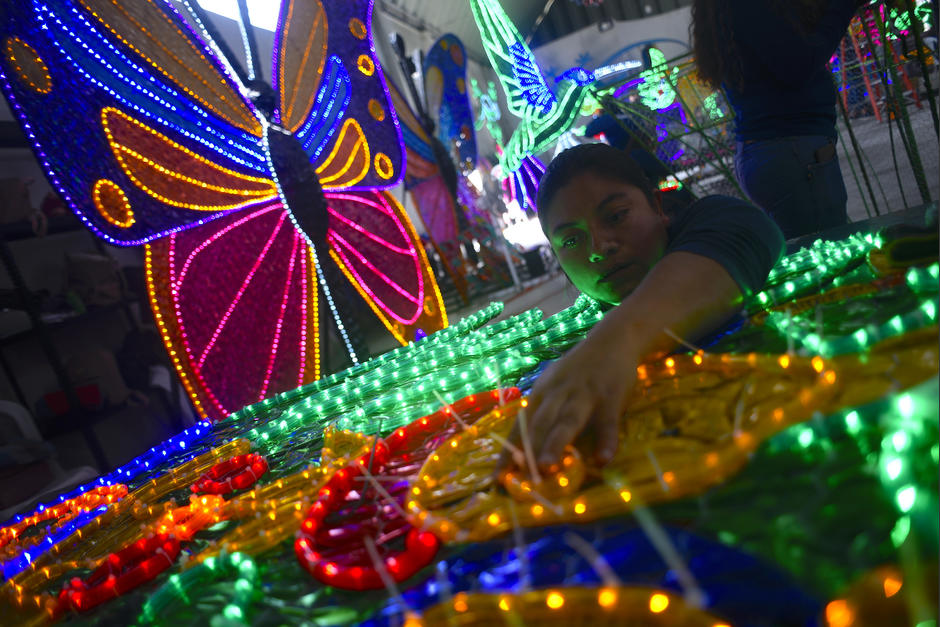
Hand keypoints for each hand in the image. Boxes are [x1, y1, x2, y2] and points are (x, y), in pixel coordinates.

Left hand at [500, 312, 639, 471]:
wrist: (613, 339)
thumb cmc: (579, 371)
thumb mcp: (555, 385)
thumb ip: (544, 411)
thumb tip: (527, 449)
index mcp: (542, 393)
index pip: (520, 426)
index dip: (509, 451)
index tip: (497, 478)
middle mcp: (558, 393)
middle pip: (539, 423)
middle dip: (527, 449)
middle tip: (517, 476)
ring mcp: (584, 395)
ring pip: (567, 420)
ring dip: (555, 443)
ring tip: (546, 467)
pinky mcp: (611, 397)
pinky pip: (608, 423)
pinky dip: (606, 441)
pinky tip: (603, 460)